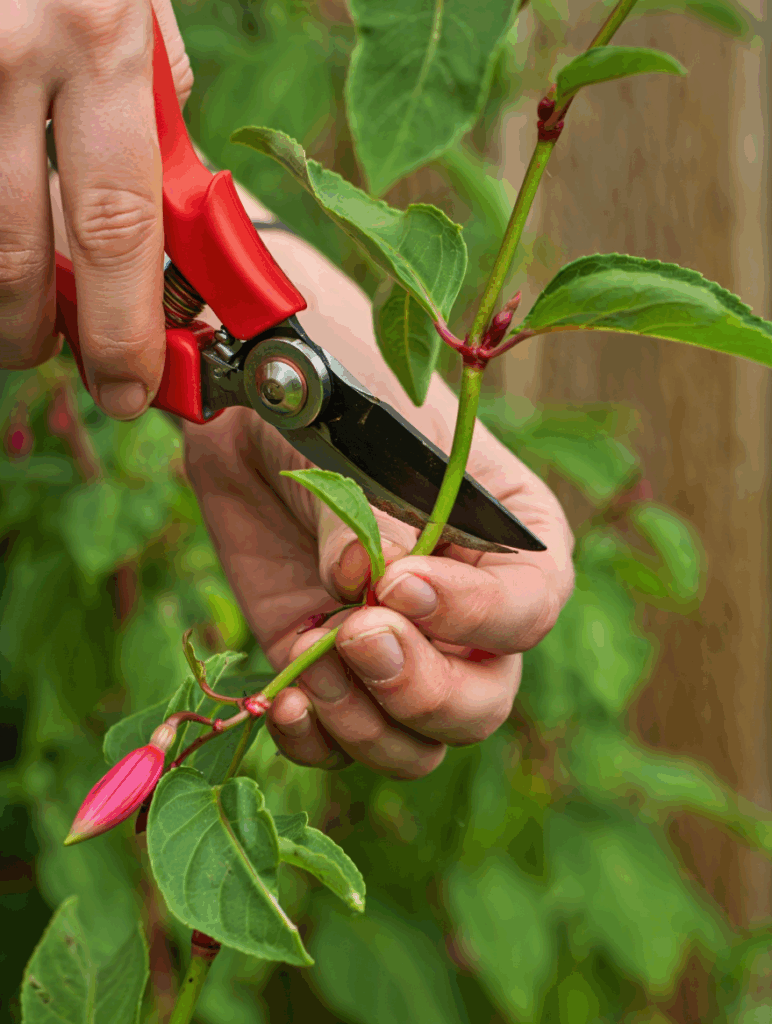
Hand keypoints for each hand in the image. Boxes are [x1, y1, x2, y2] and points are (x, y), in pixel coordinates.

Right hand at [0, 0, 190, 419]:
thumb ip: (146, 109)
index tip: (132, 386)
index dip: (122, 328)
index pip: (118, 230)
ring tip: (13, 310)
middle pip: (13, 252)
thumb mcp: (133, 0)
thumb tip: (155, 218)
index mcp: (99, 41)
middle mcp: (8, 52)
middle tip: (51, 353)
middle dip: (35, 331)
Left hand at [184, 228, 574, 779]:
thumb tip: (361, 587)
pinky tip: (283, 700)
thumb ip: (374, 518)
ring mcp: (398, 652)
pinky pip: (341, 744)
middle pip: (482, 700)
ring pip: (419, 743)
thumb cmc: (335, 397)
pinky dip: (314, 739)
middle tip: (355, 634)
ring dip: (366, 724)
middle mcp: (466, 613)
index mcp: (510, 541)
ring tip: (311, 659)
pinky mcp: (329, 673)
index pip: (531, 608)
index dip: (476, 616)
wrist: (252, 411)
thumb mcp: (362, 437)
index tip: (401, 587)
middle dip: (421, 689)